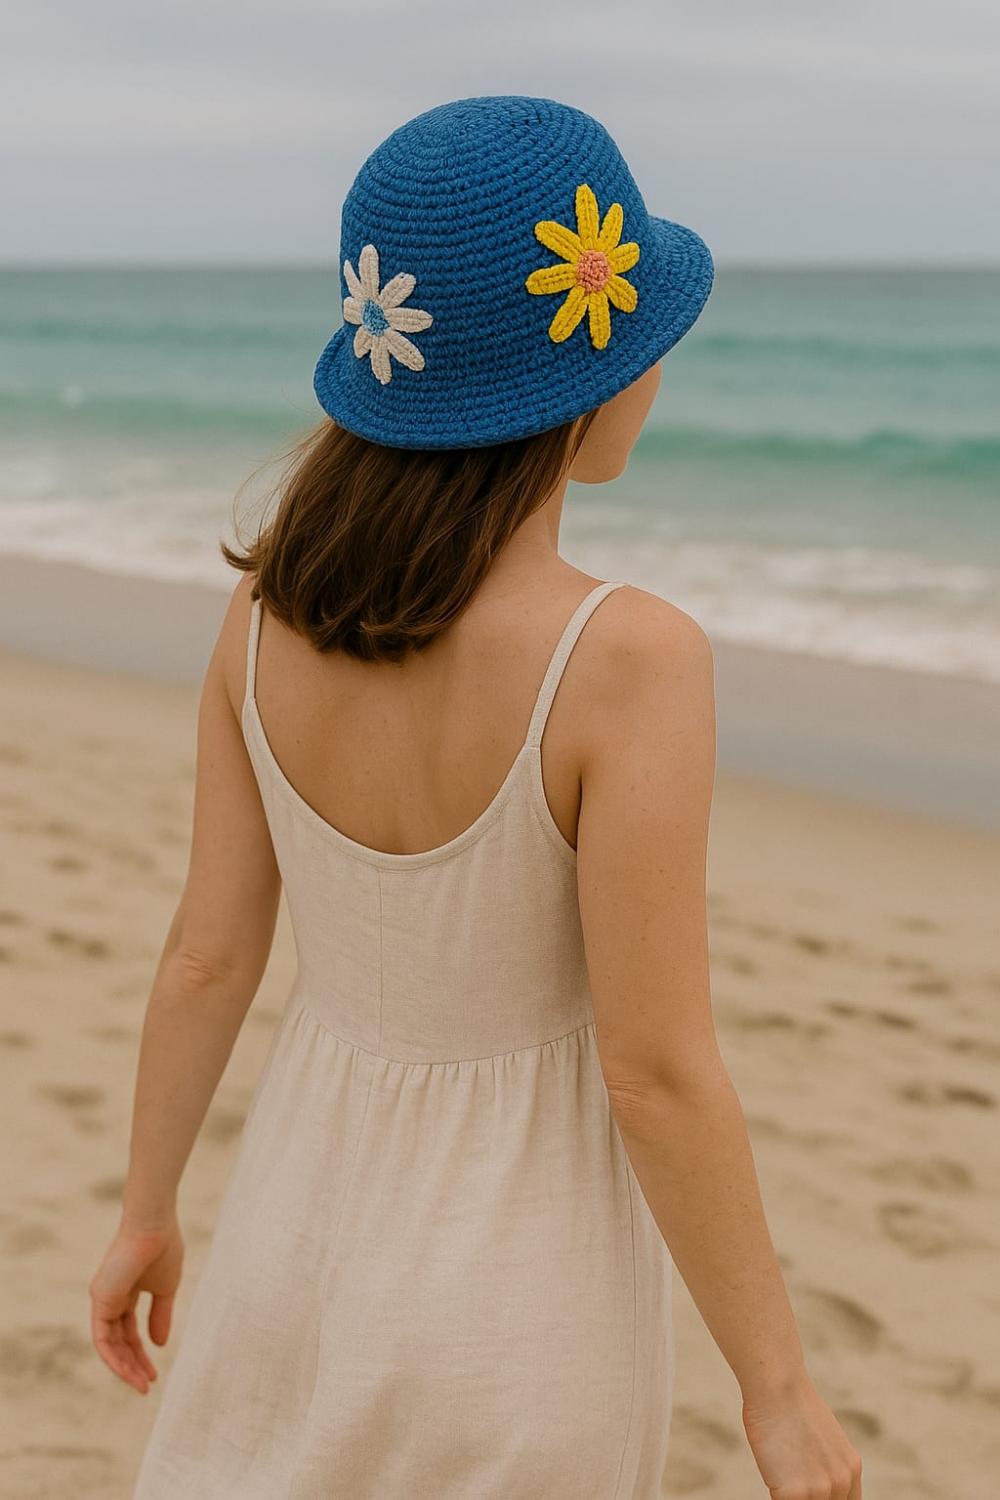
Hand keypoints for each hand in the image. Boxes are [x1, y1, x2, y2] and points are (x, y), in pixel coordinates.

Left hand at [89, 1217, 184, 1393]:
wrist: (154, 1225)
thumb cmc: (163, 1248)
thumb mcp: (166, 1288)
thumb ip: (161, 1316)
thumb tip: (159, 1345)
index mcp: (127, 1292)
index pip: (130, 1331)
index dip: (142, 1353)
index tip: (155, 1373)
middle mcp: (111, 1298)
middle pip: (119, 1341)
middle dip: (133, 1365)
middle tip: (147, 1386)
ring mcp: (103, 1299)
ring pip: (109, 1344)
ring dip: (124, 1367)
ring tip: (142, 1385)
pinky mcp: (100, 1299)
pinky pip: (102, 1338)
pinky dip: (114, 1357)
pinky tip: (129, 1371)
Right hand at [742, 1372, 862, 1497]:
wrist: (777, 1385)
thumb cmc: (790, 1403)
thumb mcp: (821, 1437)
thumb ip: (825, 1463)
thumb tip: (813, 1479)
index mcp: (851, 1468)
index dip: (829, 1499)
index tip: (812, 1494)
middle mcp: (841, 1482)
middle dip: (808, 1498)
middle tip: (796, 1485)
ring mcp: (819, 1489)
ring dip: (792, 1495)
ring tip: (781, 1474)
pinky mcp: (794, 1494)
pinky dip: (774, 1493)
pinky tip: (770, 1474)